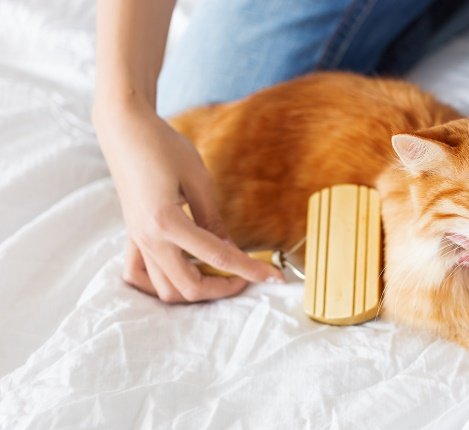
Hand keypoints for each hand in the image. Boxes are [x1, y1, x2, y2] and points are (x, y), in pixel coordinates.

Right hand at [93, 101, 283, 302]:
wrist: (125, 129)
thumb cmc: (163, 146)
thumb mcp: (198, 180)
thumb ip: (213, 220)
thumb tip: (230, 249)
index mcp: (167, 222)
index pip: (217, 257)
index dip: (250, 270)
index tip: (274, 278)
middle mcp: (149, 238)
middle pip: (188, 287)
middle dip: (222, 288)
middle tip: (246, 275)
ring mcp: (137, 240)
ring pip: (164, 289)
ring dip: (194, 289)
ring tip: (219, 274)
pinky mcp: (132, 236)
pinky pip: (141, 275)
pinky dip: (162, 282)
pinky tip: (182, 271)